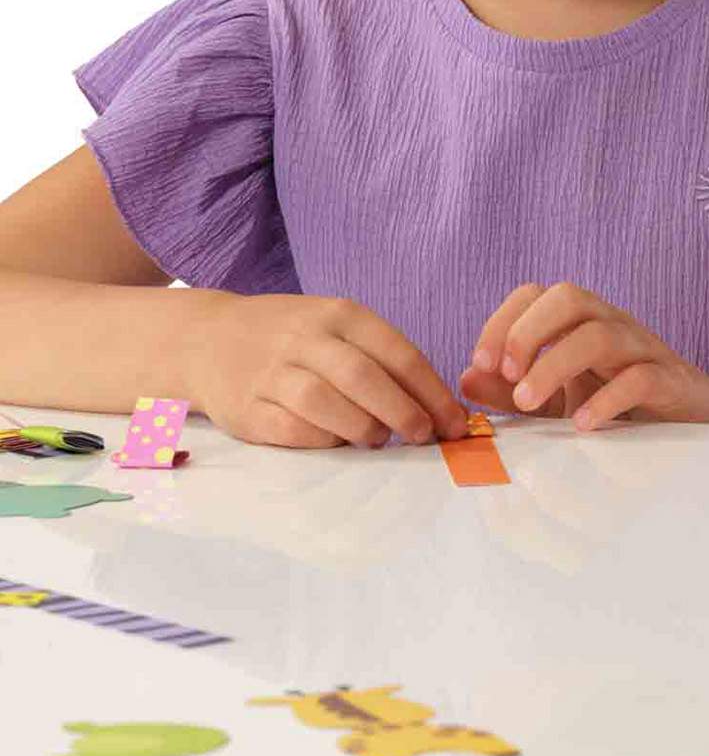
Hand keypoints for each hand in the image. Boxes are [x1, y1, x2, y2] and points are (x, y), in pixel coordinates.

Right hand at [191, 294, 469, 448]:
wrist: (207, 336)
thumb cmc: (293, 336)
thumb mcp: (338, 327)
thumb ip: (383, 359)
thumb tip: (439, 407)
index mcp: (341, 315)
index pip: (400, 354)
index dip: (433, 393)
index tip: (455, 422)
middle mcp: (306, 338)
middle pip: (365, 378)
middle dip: (404, 413)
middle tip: (424, 437)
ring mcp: (271, 372)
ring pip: (326, 403)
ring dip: (363, 428)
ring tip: (377, 439)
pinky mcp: (244, 407)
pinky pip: (290, 428)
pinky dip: (321, 440)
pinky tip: (335, 441)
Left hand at [459, 282, 708, 431]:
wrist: (696, 422)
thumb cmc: (622, 407)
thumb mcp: (556, 401)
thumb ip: (511, 391)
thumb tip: (466, 378)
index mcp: (581, 323)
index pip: (536, 294)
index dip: (503, 322)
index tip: (481, 363)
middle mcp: (612, 325)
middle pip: (569, 297)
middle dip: (528, 332)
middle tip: (507, 376)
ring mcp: (644, 350)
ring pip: (599, 334)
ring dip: (554, 365)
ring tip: (529, 403)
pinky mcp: (670, 381)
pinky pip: (640, 377)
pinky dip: (606, 399)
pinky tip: (582, 425)